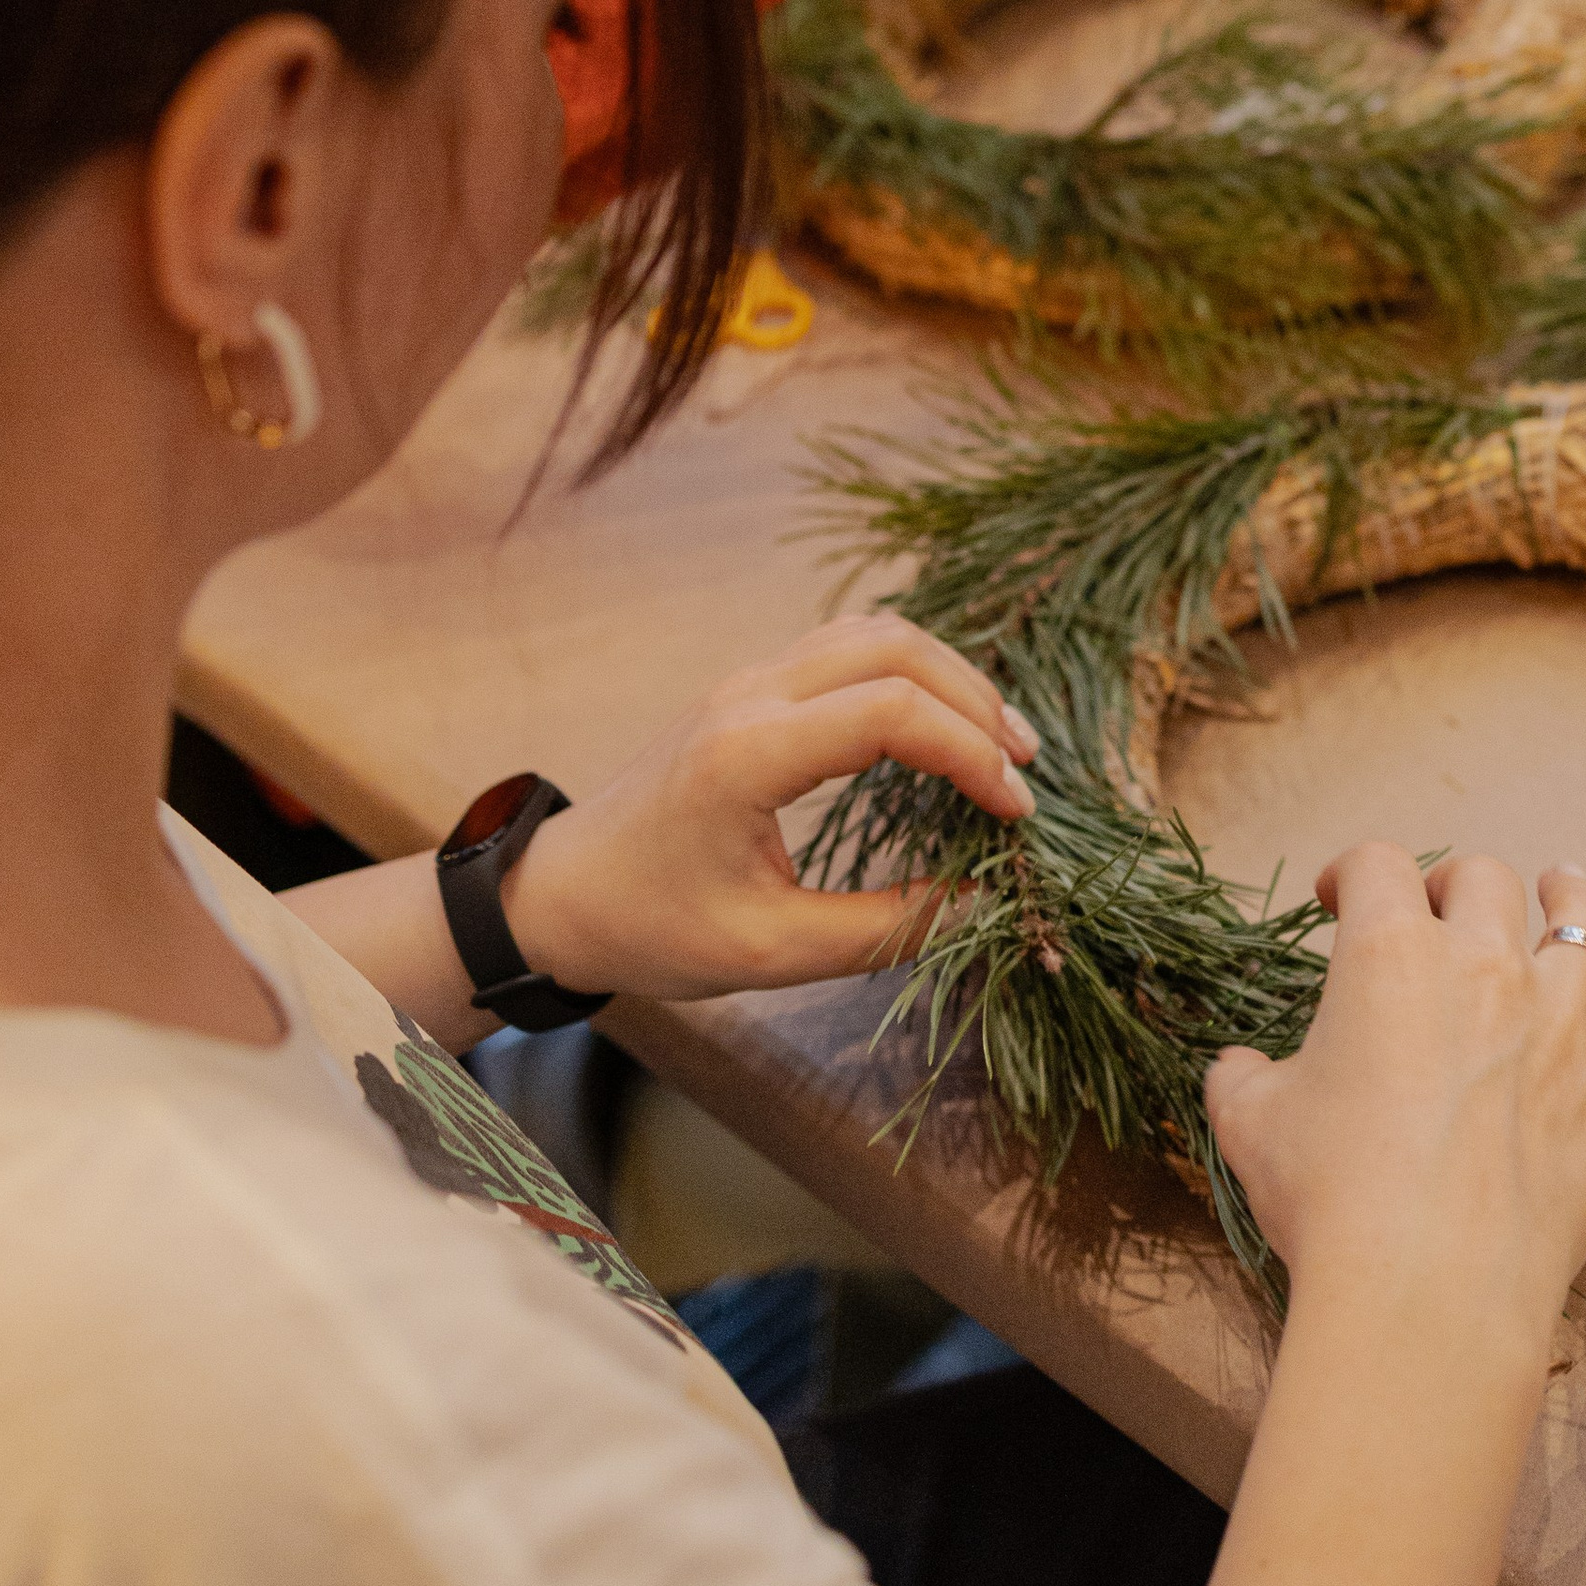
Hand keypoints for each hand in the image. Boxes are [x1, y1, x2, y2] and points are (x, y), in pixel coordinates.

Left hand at [501, 614, 1039, 1002]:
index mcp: (749, 756)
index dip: (971, 755)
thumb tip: (980, 902)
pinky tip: (940, 723)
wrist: (562, 893)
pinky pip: (848, 647)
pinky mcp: (752, 689)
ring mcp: (749, 681)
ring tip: (998, 742)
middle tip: (1024, 769)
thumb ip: (883, 928)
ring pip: (875, 632)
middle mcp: (751, 696)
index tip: (1015, 815)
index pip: (892, 713)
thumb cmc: (652, 929)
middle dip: (976, 700)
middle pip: (896, 647)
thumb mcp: (772, 953)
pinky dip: (911, 673)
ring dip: (948, 676)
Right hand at [1206, 847, 1585, 1336]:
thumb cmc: (1327, 1201)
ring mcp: (1563, 1024)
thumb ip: (1241, 1077)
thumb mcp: (1250, 1124)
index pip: (1373, 867)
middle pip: (1480, 879)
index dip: (1348, 872)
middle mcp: (1485, 965)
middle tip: (1436, 911)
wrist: (1423, 1288)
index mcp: (1388, 954)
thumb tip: (1234, 1067)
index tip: (1334, 901)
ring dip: (1575, 896)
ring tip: (1565, 887)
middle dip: (1452, 884)